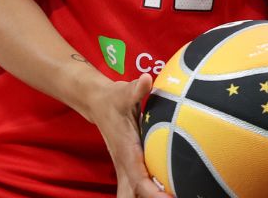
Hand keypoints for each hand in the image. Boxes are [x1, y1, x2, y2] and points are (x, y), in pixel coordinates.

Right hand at [80, 73, 171, 197]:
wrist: (97, 102)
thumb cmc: (114, 99)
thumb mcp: (123, 92)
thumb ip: (136, 89)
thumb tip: (146, 80)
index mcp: (127, 154)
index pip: (140, 181)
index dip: (153, 193)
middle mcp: (125, 167)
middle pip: (131, 196)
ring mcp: (126, 171)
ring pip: (132, 195)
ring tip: (170, 197)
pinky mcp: (130, 169)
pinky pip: (139, 189)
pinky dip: (150, 193)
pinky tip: (167, 192)